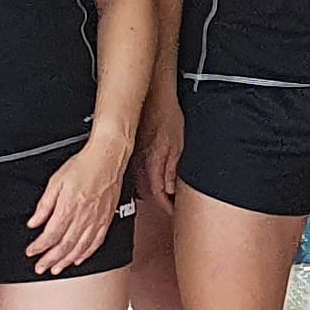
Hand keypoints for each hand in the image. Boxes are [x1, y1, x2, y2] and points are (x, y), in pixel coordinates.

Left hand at [28, 134, 131, 276]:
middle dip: (50, 259)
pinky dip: (86, 254)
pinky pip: (96, 242)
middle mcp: (83, 217)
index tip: (30, 252)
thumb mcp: (56, 182)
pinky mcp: (106, 219)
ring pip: (80, 248)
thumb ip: (44, 205)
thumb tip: (34, 223)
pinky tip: (78, 258)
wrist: (107, 159)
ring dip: (66, 261)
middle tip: (40, 268)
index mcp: (68, 208)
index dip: (39, 247)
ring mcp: (96, 220)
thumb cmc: (82, 166)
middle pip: (64, 246)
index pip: (50, 235)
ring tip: (56, 269)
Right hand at [136, 90, 185, 208]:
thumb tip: (171, 189)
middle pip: (148, 193)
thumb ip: (172, 170)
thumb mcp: (178, 144)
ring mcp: (133, 159)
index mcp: (152, 164)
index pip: (158, 195)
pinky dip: (146, 180)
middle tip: (172, 206)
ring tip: (166, 195)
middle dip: (160, 202)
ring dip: (152, 192)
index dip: (167, 207)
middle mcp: (139, 164)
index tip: (174, 211)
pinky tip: (155, 179)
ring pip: (140, 185)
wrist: (153, 98)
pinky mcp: (132, 153)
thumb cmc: (166, 115)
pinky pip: (137, 173)